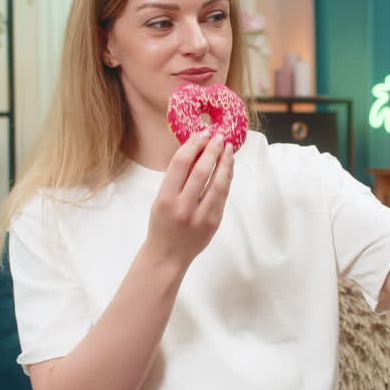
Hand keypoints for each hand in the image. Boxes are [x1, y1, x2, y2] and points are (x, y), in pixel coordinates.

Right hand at [143, 131, 235, 270]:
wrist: (167, 255)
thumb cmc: (161, 224)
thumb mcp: (160, 199)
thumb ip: (177, 179)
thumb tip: (196, 150)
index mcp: (166, 199)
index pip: (180, 164)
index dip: (193, 145)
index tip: (202, 133)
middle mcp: (183, 207)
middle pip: (201, 171)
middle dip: (212, 150)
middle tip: (219, 136)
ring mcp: (201, 216)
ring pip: (218, 183)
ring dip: (224, 163)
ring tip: (228, 149)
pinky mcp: (214, 222)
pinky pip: (223, 196)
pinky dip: (227, 179)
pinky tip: (228, 167)